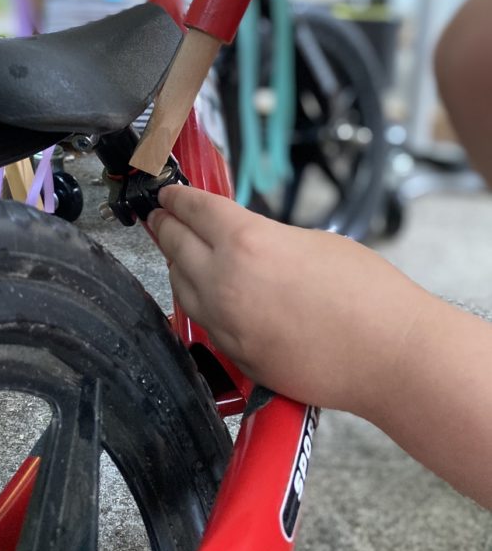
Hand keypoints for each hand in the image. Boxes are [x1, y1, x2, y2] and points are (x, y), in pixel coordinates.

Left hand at [147, 184, 429, 416]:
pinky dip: (199, 301)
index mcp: (246, 241)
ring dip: (177, 265)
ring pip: (182, 286)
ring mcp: (225, 323)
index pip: (193, 210)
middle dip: (165, 226)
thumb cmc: (366, 291)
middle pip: (176, 245)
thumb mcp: (312, 241)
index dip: (177, 198)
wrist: (390, 356)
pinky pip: (204, 320)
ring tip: (177, 252)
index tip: (167, 194)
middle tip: (160, 217)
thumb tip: (243, 242)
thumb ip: (266, 239)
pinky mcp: (235, 355)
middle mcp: (224, 280)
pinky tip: (205, 295)